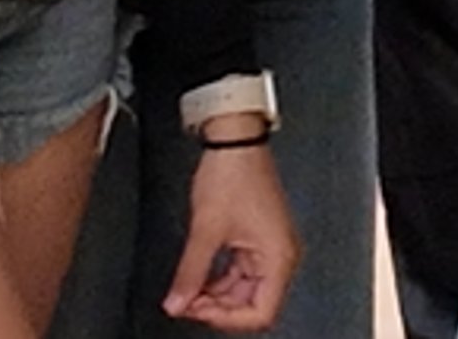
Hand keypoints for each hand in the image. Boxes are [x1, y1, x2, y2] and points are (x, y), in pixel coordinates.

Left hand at [162, 125, 300, 331]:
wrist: (235, 138)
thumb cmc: (232, 171)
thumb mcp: (206, 228)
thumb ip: (190, 272)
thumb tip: (176, 303)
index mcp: (279, 256)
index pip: (261, 313)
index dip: (227, 319)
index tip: (198, 310)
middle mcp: (281, 254)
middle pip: (253, 304)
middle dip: (219, 307)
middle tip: (188, 301)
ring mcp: (270, 245)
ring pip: (245, 289)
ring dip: (218, 294)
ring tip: (190, 290)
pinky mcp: (258, 237)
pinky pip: (241, 271)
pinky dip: (221, 278)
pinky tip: (200, 276)